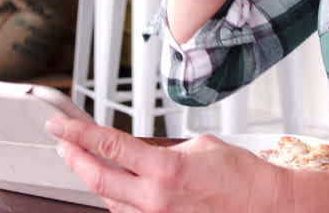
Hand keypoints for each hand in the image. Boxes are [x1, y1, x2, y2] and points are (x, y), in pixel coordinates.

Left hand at [48, 116, 288, 212]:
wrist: (268, 208)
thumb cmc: (243, 178)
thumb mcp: (200, 146)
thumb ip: (165, 149)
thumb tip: (145, 152)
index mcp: (165, 170)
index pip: (109, 147)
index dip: (78, 134)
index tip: (60, 125)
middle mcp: (156, 200)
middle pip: (98, 179)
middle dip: (74, 158)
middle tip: (62, 143)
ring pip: (111, 201)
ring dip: (97, 180)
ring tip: (88, 161)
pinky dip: (120, 200)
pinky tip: (118, 188)